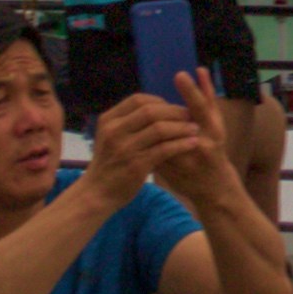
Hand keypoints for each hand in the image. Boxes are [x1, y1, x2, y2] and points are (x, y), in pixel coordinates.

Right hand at [88, 91, 227, 201]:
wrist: (97, 194)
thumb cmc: (108, 164)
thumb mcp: (110, 137)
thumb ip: (128, 122)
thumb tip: (157, 108)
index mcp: (108, 120)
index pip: (138, 99)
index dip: (160, 101)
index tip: (174, 108)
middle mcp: (115, 131)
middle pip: (151, 111)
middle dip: (175, 112)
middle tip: (191, 115)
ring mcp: (125, 148)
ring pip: (160, 129)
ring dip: (182, 127)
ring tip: (195, 129)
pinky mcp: (136, 166)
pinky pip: (164, 149)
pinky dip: (181, 144)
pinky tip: (192, 143)